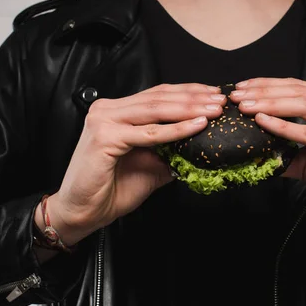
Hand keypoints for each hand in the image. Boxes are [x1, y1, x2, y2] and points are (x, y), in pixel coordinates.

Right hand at [47, 83, 226, 243]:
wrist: (83, 212)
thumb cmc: (111, 189)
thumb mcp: (150, 165)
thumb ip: (170, 150)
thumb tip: (200, 144)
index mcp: (117, 111)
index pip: (158, 95)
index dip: (188, 93)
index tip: (214, 95)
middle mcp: (108, 110)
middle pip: (159, 98)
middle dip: (194, 98)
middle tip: (221, 100)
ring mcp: (104, 120)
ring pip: (155, 110)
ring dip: (189, 109)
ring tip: (214, 110)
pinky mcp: (105, 137)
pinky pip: (149, 133)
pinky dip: (176, 130)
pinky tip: (197, 126)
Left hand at [230, 77, 305, 230]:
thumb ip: (287, 152)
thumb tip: (256, 153)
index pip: (298, 87)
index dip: (267, 85)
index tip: (242, 88)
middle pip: (298, 90)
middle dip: (263, 91)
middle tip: (236, 95)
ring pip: (304, 104)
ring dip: (270, 103)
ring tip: (245, 106)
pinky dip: (285, 127)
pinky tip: (264, 122)